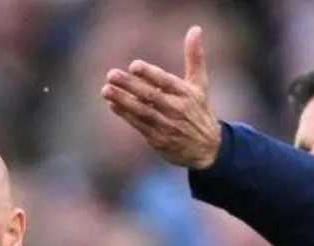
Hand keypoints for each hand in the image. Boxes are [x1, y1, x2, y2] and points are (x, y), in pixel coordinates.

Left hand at [101, 26, 221, 169]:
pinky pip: (139, 125)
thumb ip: (195, 57)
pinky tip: (113, 105)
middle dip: (130, 85)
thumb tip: (195, 29)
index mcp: (187, 94)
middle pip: (150, 96)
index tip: (134, 66)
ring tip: (106, 90)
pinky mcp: (158, 140)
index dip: (150, 74)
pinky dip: (125, 114)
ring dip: (123, 101)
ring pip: (142, 111)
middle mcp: (177, 109)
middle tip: (111, 74)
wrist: (207, 148)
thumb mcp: (200, 84)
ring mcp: (167, 125)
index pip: (166, 82)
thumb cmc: (199, 110)